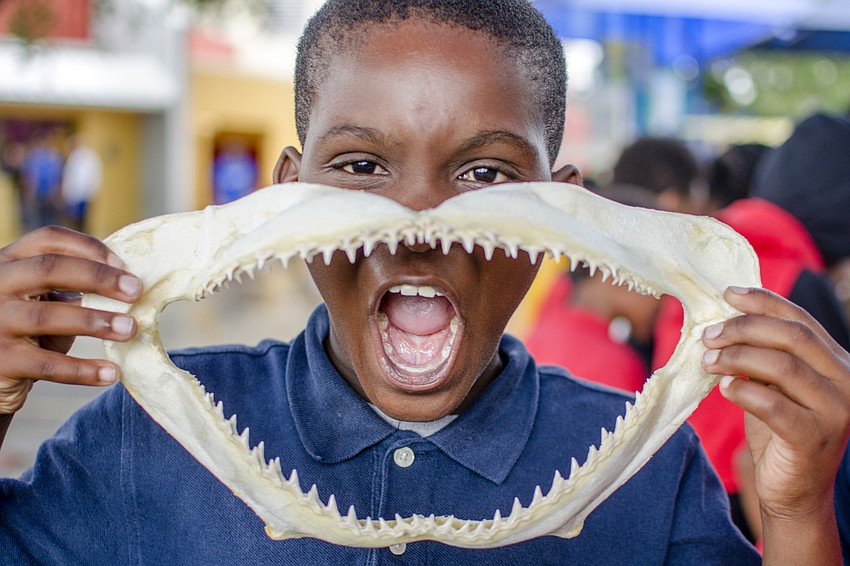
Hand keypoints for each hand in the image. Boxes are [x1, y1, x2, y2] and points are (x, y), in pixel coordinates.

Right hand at [0, 226, 141, 414]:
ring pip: (47, 316)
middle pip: (49, 268)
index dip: (88, 247)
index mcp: (10, 263)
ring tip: (130, 329)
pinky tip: (110, 373)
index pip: (48, 239)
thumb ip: (73, 285)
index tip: (123, 264)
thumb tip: (129, 282)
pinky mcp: (1, 361)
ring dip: (96, 322)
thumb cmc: (28, 331)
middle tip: (135, 291)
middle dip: (98, 278)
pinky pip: (47, 364)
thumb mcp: (43, 300)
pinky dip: (83, 370)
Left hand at [702, 286, 849, 561]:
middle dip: (743, 328)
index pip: (800, 320)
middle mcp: (845, 381)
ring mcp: (835, 411)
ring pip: (782, 366)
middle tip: (707, 334)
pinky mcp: (814, 438)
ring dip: (736, 357)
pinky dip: (742, 391)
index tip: (727, 293)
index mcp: (837, 362)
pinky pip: (773, 405)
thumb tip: (726, 317)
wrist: (793, 490)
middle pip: (792, 336)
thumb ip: (764, 353)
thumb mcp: (775, 384)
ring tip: (707, 360)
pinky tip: (723, 387)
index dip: (763, 301)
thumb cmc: (779, 430)